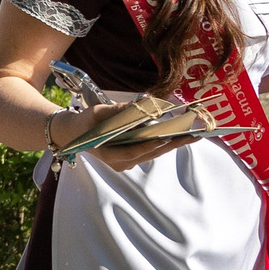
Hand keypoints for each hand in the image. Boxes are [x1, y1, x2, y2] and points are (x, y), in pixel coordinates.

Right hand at [50, 102, 194, 173]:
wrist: (74, 134)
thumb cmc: (84, 123)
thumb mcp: (96, 113)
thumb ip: (116, 111)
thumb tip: (138, 106)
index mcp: (109, 154)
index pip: (133, 151)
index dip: (149, 144)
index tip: (166, 136)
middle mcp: (121, 162)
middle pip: (150, 153)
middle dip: (172, 143)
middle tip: (194, 136)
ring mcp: (127, 162)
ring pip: (154, 152)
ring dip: (172, 143)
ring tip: (192, 134)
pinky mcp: (131, 157)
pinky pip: (151, 150)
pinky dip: (164, 141)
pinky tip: (179, 134)